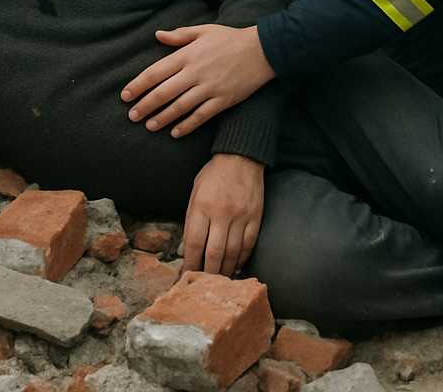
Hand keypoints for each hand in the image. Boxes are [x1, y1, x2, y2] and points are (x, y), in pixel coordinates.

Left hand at [121, 24, 274, 136]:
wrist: (262, 50)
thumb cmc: (230, 38)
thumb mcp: (203, 30)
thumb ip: (179, 35)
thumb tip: (157, 35)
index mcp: (187, 55)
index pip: (155, 72)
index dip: (138, 85)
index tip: (125, 95)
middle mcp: (195, 72)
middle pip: (163, 92)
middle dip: (145, 106)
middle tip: (132, 116)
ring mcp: (209, 88)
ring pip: (179, 107)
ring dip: (162, 118)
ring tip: (149, 126)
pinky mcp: (223, 100)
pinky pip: (201, 116)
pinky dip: (187, 125)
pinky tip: (175, 132)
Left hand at [184, 153, 264, 275]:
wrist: (241, 157)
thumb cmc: (214, 174)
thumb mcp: (195, 191)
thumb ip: (192, 217)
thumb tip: (188, 247)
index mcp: (202, 205)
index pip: (193, 242)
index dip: (190, 263)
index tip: (186, 276)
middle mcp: (221, 212)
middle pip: (213, 253)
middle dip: (208, 272)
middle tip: (204, 284)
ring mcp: (241, 216)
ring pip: (232, 253)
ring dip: (225, 270)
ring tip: (218, 280)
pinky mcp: (255, 217)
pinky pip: (248, 245)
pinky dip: (241, 259)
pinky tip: (235, 266)